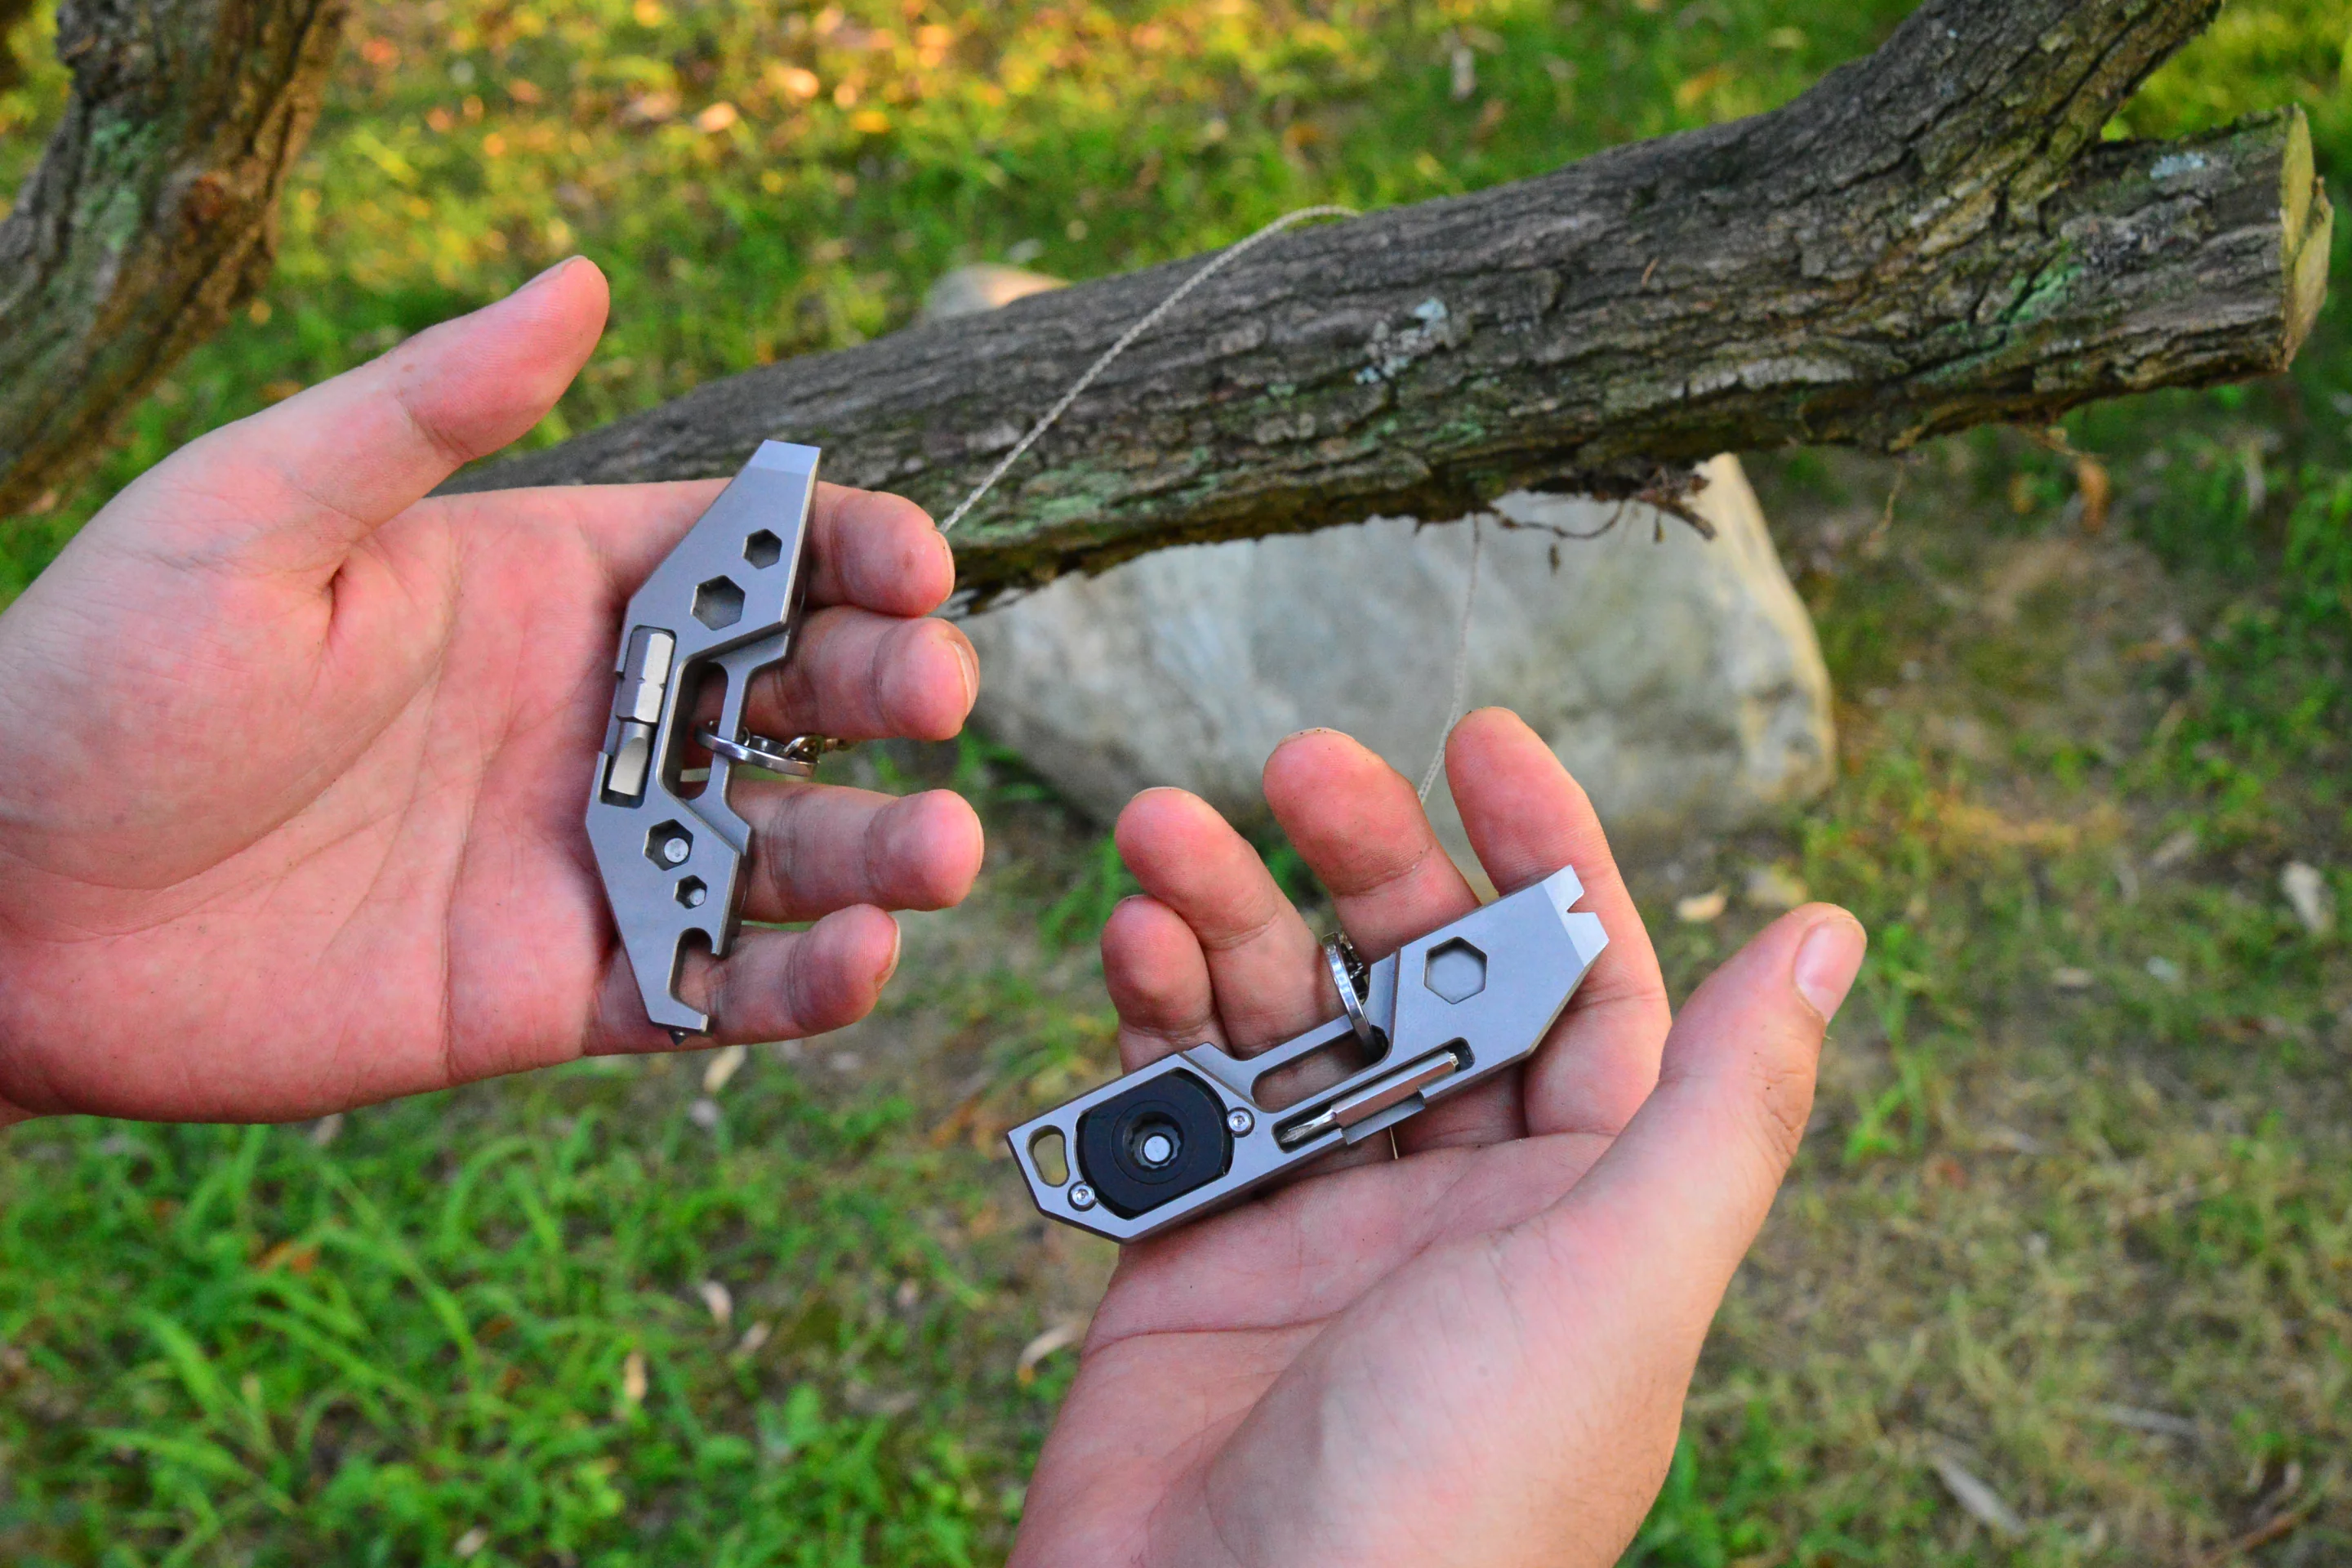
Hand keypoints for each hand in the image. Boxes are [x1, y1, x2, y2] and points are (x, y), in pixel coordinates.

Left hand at [0, 259, 983, 1123]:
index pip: (749, 551)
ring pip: (793, 848)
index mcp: (548, 584)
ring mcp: (590, 856)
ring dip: (888, 848)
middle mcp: (597, 717)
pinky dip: (807, 986)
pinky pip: (722, 988)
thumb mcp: (254, 512)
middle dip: (899, 684)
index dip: (853, 549)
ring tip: (940, 853)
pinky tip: (856, 963)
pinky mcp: (565, 989)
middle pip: (808, 691)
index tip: (914, 564)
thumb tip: (580, 277)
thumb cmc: (102, 683)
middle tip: (933, 694)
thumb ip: (427, 409)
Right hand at [1012, 710, 1865, 1567]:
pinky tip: (1128, 951)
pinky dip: (1149, 1019)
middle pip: (1417, 983)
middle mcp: (1455, 1210)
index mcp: (1581, 1210)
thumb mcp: (1616, 1283)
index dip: (1546, 854)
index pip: (1582, 984)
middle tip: (1299, 763)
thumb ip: (1720, 1110)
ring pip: (1281, 1024)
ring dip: (1226, 916)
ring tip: (1157, 833)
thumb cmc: (1454, 1496)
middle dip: (1364, 862)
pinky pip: (1175, 1102)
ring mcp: (1316, 1231)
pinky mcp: (1190, 1260)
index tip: (1480, 741)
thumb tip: (1830, 933)